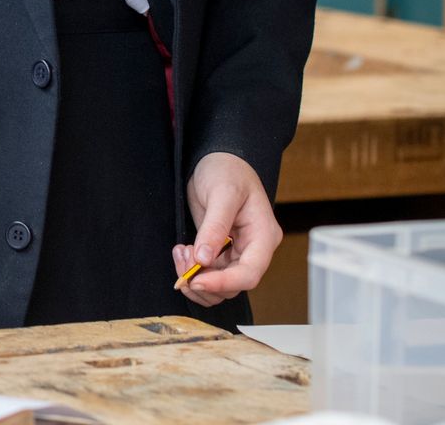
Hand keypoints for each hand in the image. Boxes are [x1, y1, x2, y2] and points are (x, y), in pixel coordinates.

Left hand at [175, 151, 282, 306]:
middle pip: (234, 284)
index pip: (249, 273)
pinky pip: (209, 273)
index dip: (224, 283)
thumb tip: (204, 259)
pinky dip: (192, 269)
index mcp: (263, 236)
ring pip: (220, 284)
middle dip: (204, 279)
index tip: (196, 281)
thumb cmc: (227, 170)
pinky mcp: (222, 251)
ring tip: (180, 252)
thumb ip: (214, 226)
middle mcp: (254, 249)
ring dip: (195, 276)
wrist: (218, 160)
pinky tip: (182, 250)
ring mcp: (238, 252)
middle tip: (182, 257)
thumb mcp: (222, 193)